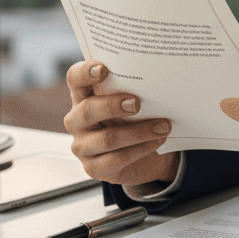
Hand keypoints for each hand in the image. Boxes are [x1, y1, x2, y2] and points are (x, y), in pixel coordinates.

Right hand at [63, 60, 180, 187]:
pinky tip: (158, 141)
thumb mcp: (132, 101)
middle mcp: (77, 120)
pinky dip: (141, 149)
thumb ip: (133, 89)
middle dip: (113, 105)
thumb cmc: (136, 120)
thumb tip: (155, 77)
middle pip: (88, 110)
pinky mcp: (93, 168)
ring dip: (139, 131)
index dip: (85, 72)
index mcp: (83, 96)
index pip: (74, 79)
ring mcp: (82, 146)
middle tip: (137, 103)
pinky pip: (117, 159)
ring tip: (163, 126)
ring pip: (107, 138)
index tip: (104, 69)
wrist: (144, 156)